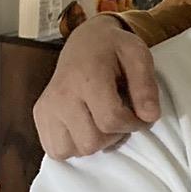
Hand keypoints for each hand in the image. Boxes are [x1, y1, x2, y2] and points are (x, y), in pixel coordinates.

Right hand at [33, 15, 161, 159]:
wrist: (85, 41)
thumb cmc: (114, 49)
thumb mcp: (138, 56)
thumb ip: (146, 86)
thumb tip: (150, 117)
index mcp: (86, 77)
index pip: (110, 119)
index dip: (133, 124)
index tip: (141, 116)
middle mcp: (61, 95)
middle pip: (91, 141)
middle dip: (114, 135)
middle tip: (121, 117)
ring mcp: (47, 107)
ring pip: (73, 150)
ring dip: (94, 143)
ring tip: (103, 121)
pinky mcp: (40, 116)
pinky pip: (57, 150)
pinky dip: (75, 146)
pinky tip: (87, 127)